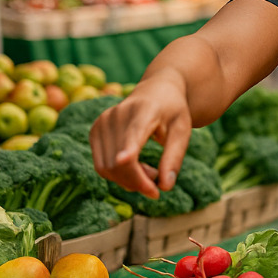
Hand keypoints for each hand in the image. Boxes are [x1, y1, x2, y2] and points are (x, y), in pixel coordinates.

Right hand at [90, 76, 192, 199]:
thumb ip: (174, 157)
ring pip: (107, 167)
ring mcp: (102, 122)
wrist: (156, 90)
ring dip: (129, 181)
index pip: (134, 131)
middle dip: (139, 182)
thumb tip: (165, 187)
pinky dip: (119, 175)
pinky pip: (101, 165)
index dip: (129, 147)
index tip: (125, 159)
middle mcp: (118, 114)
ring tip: (152, 172)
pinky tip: (137, 166)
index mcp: (145, 110)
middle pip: (120, 161)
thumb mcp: (182, 131)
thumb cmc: (173, 112)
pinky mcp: (94, 131)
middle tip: (159, 184)